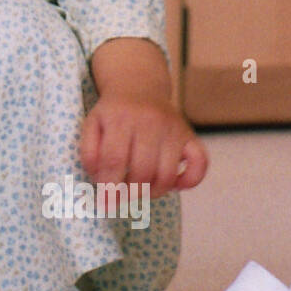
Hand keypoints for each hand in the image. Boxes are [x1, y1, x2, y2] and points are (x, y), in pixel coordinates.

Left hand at [80, 92, 208, 198]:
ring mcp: (173, 128)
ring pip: (167, 173)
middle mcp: (150, 122)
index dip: (108, 187)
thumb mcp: (92, 124)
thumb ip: (89, 152)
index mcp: (120, 118)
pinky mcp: (190, 135)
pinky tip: (174, 185)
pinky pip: (200, 163)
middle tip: (122, 198)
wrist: (138, 86)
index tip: (104, 203)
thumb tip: (100, 180)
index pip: (114, 160)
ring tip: (141, 191)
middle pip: (142, 170)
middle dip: (130, 193)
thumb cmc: (113, 113)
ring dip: (153, 192)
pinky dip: (190, 181)